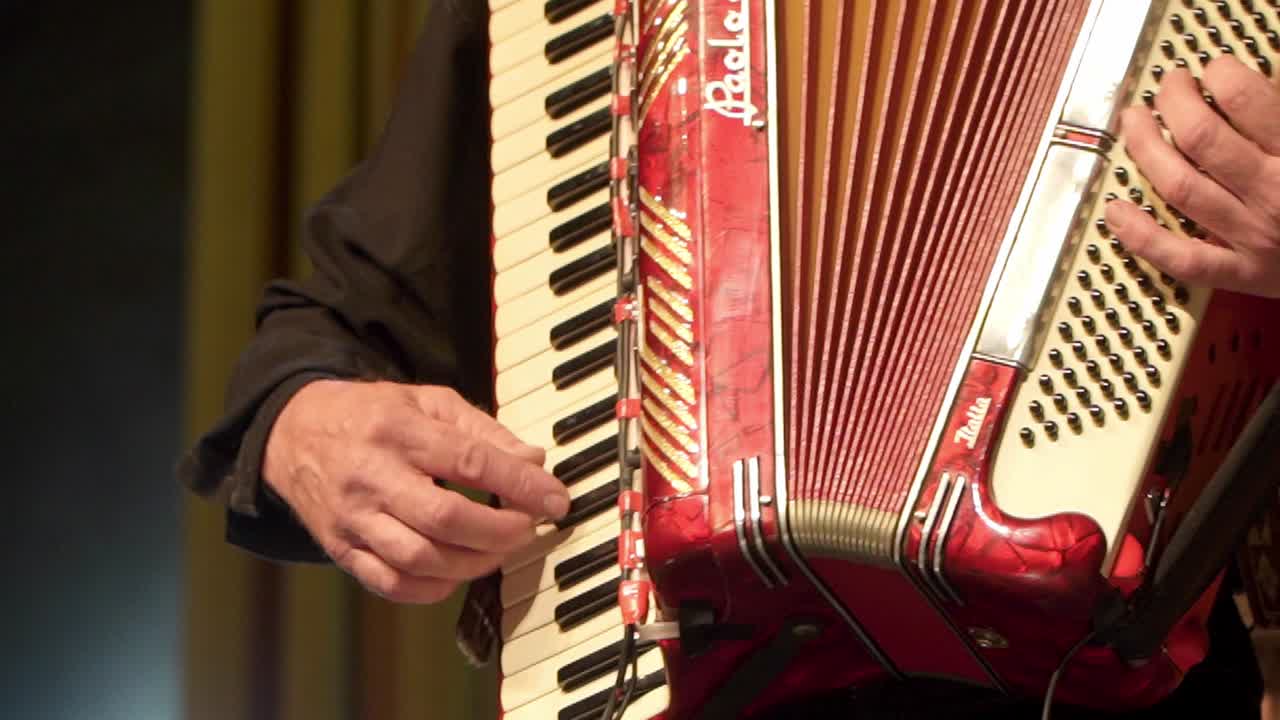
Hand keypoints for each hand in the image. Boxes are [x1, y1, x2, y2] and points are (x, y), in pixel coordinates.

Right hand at [262, 379, 569, 602]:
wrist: (293, 433)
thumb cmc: (372, 416)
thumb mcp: (428, 402)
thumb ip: (482, 430)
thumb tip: (534, 461)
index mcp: (399, 430)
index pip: (469, 461)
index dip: (520, 484)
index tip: (555, 499)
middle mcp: (373, 476)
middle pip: (445, 518)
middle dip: (500, 531)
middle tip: (527, 527)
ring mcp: (353, 518)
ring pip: (420, 558)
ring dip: (473, 562)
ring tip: (498, 549)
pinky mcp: (341, 550)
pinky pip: (392, 584)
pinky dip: (434, 587)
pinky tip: (458, 570)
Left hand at [1105, 56, 1279, 296]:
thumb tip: (1252, 88)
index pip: (1247, 100)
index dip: (1220, 76)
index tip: (1213, 69)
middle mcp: (1273, 194)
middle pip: (1200, 138)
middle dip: (1173, 102)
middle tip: (1168, 87)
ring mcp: (1252, 236)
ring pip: (1179, 185)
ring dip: (1146, 148)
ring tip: (1135, 121)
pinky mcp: (1240, 273)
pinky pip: (1180, 257)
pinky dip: (1140, 235)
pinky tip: (1116, 210)